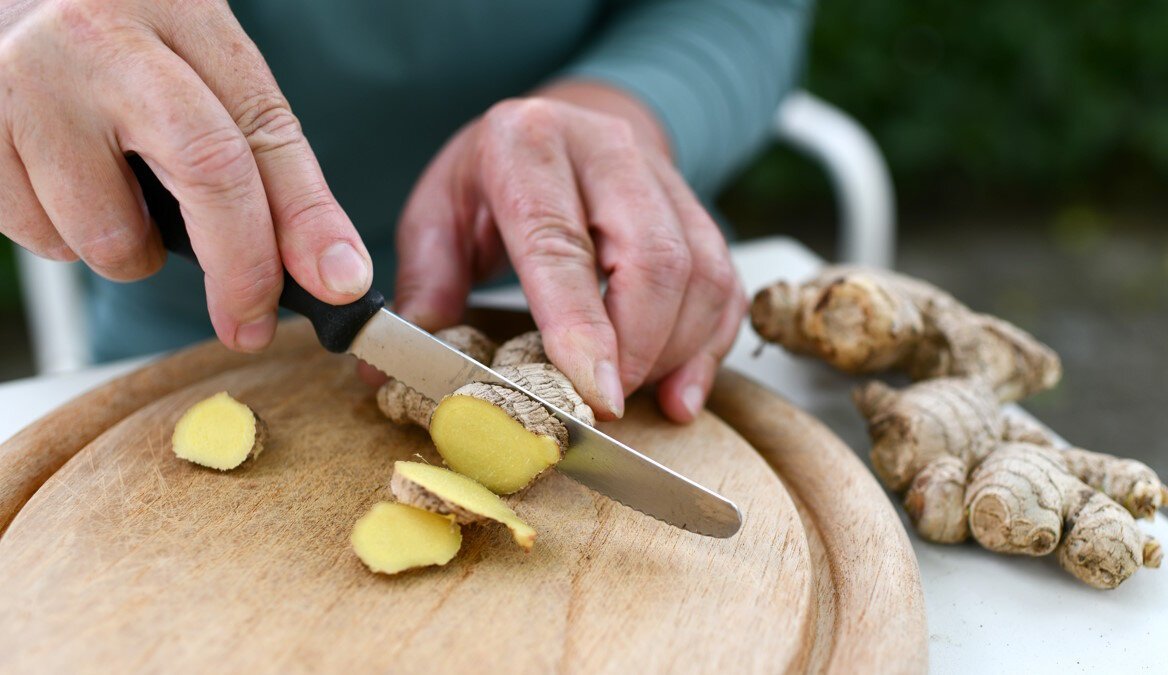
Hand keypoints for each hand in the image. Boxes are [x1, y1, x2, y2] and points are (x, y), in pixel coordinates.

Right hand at [0, 0, 370, 351]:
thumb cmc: (117, 40)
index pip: (259, 131)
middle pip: (205, 170)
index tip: (338, 285)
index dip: (307, 221)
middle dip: (241, 268)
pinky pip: (41, 240)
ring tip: (120, 192)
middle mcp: (100, 41)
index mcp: (180, 14)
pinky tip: (63, 182)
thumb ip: (265, 160)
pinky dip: (67, 236)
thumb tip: (332, 271)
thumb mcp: (200, 67)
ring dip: (133, 250)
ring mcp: (24, 85)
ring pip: (108, 235)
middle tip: (248, 320)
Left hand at [391, 83, 746, 422]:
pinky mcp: (698, 209)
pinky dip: (709, 347)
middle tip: (605, 406)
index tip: (592, 393)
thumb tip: (384, 372)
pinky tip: (679, 390)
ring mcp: (663, 177)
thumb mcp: (438, 213)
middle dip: (638, 349)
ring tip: (635, 398)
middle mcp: (607, 151)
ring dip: (676, 352)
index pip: (560, 242)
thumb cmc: (493, 177)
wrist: (565, 123)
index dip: (582, 325)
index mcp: (527, 145)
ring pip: (701, 273)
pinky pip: (725, 283)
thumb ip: (425, 286)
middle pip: (654, 259)